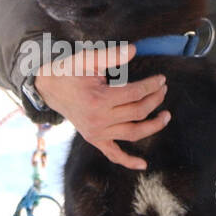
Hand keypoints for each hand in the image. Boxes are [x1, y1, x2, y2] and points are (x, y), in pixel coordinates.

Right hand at [35, 43, 168, 169]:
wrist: (49, 88)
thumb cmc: (69, 71)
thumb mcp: (87, 58)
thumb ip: (111, 55)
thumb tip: (135, 49)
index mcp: (99, 99)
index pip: (135, 93)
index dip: (152, 86)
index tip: (162, 79)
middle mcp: (98, 120)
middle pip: (138, 112)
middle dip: (155, 100)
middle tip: (163, 90)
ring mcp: (96, 133)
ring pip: (133, 133)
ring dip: (153, 126)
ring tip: (166, 116)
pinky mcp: (94, 139)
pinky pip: (113, 154)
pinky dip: (128, 161)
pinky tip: (143, 165)